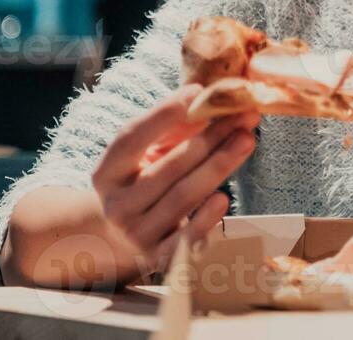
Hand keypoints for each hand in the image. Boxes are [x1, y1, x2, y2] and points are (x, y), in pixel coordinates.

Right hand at [90, 82, 260, 275]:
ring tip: (246, 141)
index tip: (197, 92)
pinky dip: (206, 218)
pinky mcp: (158, 259)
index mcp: (106, 173)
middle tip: (243, 116)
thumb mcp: (145, 156)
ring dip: (220, 165)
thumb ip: (171, 130)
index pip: (130, 139)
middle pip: (168, 167)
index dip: (163, 115)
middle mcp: (115, 206)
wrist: (124, 239)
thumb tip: (206, 100)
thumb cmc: (143, 182)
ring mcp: (135, 234)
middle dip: (210, 138)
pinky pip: (186, 237)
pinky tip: (224, 197)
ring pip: (183, 196)